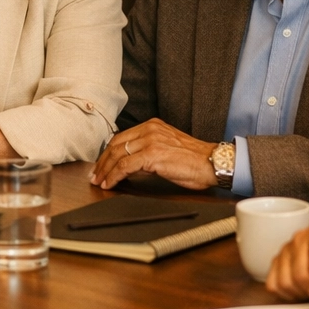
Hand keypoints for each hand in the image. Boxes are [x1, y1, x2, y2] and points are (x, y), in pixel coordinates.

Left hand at [90, 119, 215, 189]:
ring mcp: (150, 141)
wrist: (212, 162)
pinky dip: (114, 176)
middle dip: (102, 161)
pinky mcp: (152, 155)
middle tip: (95, 175)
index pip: (122, 137)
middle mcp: (150, 129)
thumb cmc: (195, 159)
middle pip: (116, 144)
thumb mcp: (168, 148)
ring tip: (99, 181)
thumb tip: (131, 164)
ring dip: (105, 170)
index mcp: (153, 126)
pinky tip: (110, 183)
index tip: (102, 164)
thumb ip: (149, 151)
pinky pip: (125, 166)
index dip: (108, 152)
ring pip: (117, 154)